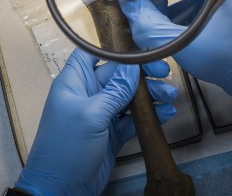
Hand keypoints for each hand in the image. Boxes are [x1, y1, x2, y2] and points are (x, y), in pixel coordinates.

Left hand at [15, 48, 176, 194]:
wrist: (60, 190)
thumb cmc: (66, 147)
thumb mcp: (91, 115)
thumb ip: (114, 90)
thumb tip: (132, 67)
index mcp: (75, 82)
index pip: (93, 54)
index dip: (115, 50)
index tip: (141, 49)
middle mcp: (88, 94)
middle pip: (118, 74)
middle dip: (141, 73)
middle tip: (164, 73)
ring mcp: (101, 114)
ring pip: (129, 96)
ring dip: (150, 95)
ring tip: (171, 96)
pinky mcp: (112, 133)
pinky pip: (133, 119)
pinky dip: (150, 115)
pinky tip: (167, 114)